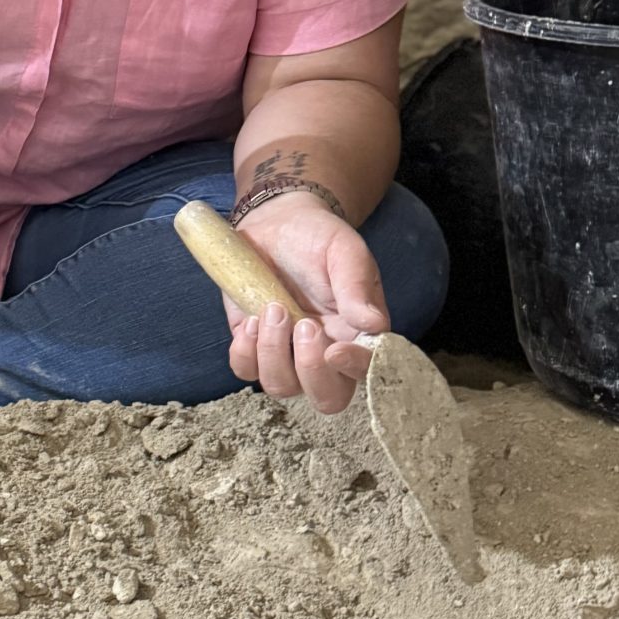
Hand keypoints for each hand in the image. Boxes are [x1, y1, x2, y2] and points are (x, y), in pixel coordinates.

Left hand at [222, 193, 390, 413]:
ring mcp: (287, 353)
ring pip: (282, 387)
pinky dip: (245, 351)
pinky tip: (252, 319)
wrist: (277, 221)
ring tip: (272, 308)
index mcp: (357, 334)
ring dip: (273, 354)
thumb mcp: (345, 251)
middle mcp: (324, 352)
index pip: (365, 372)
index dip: (353, 371)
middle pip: (326, 398)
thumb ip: (357, 286)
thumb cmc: (319, 237)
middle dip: (311, 371)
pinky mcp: (252, 344)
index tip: (333, 349)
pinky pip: (245, 370)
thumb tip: (373, 325)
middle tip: (302, 325)